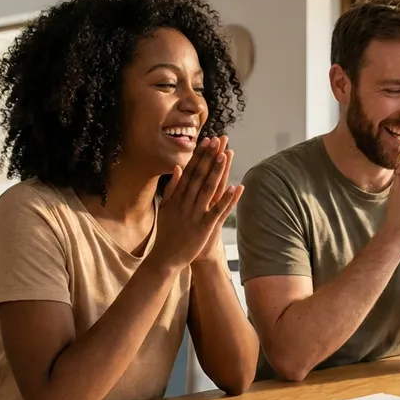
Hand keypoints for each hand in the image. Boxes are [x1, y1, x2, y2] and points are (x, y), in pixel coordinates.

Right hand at [149, 137, 242, 271]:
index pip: (189, 171)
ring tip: (225, 155)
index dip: (199, 156)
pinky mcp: (203, 227)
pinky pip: (216, 211)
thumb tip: (177, 168)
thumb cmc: (166, 233)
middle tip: (218, 140)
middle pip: (199, 176)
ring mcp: (194, 214)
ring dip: (217, 172)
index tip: (207, 141)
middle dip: (209, 158)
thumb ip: (172, 188)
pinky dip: (226, 200)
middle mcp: (185, 203)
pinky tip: (234, 188)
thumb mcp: (166, 208)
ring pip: (208, 189)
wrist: (165, 258)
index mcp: (177, 197)